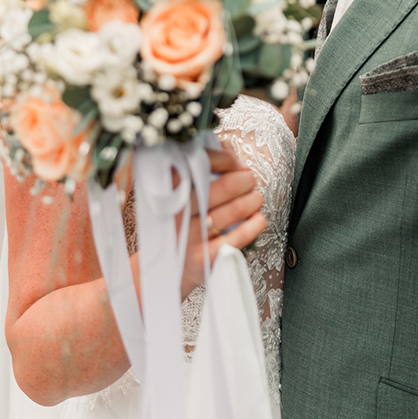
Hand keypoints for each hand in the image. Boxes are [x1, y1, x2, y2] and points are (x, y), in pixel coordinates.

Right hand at [179, 146, 265, 297]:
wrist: (159, 272)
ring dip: (252, 200)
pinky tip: (258, 218)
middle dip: (244, 180)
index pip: (200, 163)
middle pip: (223, 188)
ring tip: (255, 198)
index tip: (236, 162)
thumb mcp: (173, 194)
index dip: (225, 159)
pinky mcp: (204, 258)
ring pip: (234, 211)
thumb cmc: (173, 224)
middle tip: (249, 179)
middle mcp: (176, 213)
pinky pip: (239, 237)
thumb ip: (197, 167)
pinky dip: (254, 224)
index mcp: (165, 191)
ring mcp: (190, 237)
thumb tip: (225, 146)